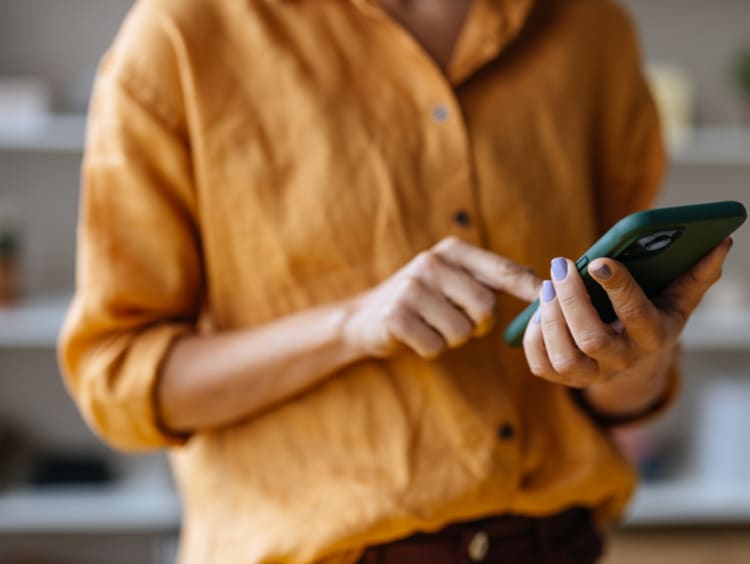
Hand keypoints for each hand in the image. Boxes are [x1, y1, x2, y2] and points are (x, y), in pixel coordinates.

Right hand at [343, 237, 541, 358]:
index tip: (552, 300)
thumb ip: (493, 279)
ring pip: (461, 331)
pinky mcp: (395, 315)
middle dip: (478, 325)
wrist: (365, 316)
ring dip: (452, 339)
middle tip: (460, 322)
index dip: (530, 288)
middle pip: (485, 307)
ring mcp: (411, 288)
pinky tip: (416, 335)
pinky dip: (430, 349)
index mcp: (453, 250)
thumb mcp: (454, 279)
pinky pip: (436, 346)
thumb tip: (546, 287)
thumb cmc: (424, 300)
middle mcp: (431, 262)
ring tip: (432, 326)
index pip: (502, 270)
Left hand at [523, 238, 732, 387]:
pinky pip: (542, 365)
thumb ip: (697, 273)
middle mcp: (623, 361)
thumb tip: (720, 242)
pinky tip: (536, 310)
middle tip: (561, 265)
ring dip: (550, 319)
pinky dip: (534, 338)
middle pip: (592, 339)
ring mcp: (593, 374)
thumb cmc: (655, 314)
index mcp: (654, 337)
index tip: (598, 260)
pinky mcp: (567, 379)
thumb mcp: (679, 296)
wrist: (638, 357)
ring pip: (565, 357)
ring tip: (547, 285)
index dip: (617, 288)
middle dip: (572, 301)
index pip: (635, 314)